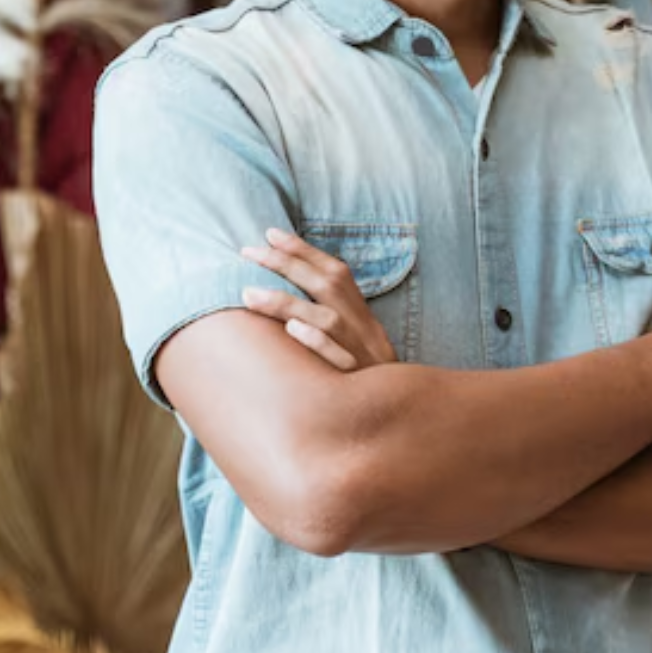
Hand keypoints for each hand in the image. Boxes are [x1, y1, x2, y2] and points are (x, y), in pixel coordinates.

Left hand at [241, 227, 398, 370]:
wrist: (402, 419)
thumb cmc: (365, 375)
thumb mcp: (355, 341)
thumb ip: (327, 314)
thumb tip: (284, 292)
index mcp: (362, 314)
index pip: (335, 271)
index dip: (304, 250)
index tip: (269, 233)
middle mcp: (364, 328)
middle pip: (328, 286)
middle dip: (287, 264)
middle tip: (248, 252)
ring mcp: (361, 354)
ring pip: (329, 320)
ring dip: (288, 303)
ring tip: (249, 295)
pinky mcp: (357, 382)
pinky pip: (339, 359)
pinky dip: (318, 341)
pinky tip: (292, 330)